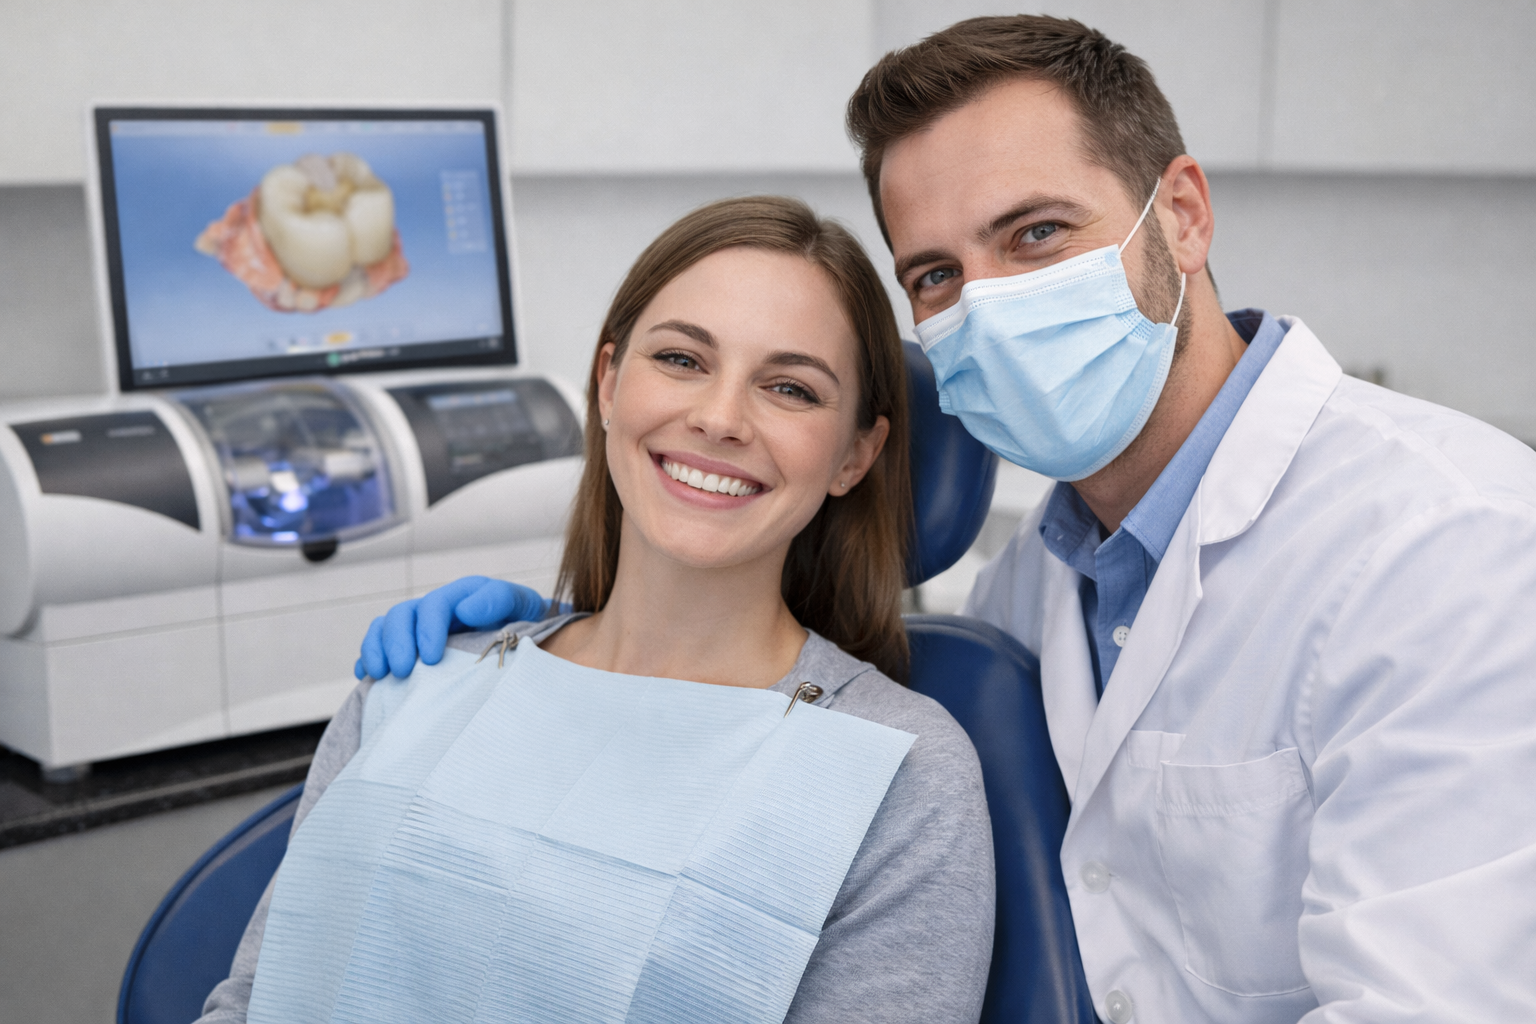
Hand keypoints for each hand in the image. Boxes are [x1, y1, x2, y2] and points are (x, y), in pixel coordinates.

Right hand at [355, 576, 551, 679]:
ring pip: (384, 627)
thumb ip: (500, 601)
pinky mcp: (410, 649)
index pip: (435, 604)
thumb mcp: (525, 608)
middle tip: (402, 671)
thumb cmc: (528, 628)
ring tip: (382, 675)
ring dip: (376, 649)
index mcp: (464, 595)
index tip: (430, 658)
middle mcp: (437, 609)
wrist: (532, 644)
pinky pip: (377, 647)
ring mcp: (420, 629)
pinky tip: (369, 679)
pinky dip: (368, 660)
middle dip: (396, 642)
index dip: (427, 629)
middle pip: (401, 615)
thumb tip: (466, 610)